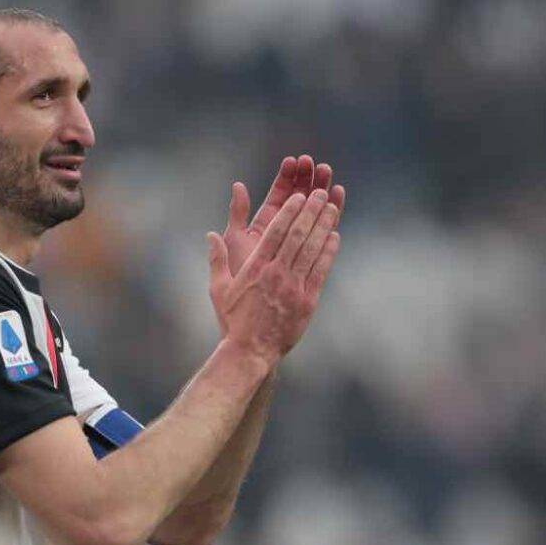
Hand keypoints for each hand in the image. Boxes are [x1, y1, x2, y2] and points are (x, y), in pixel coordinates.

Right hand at [207, 189, 340, 364]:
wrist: (250, 351)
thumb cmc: (233, 320)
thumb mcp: (219, 289)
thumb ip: (217, 260)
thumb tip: (211, 235)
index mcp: (256, 268)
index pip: (276, 232)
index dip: (290, 211)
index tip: (299, 196)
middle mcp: (276, 274)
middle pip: (297, 235)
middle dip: (310, 212)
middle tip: (320, 193)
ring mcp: (294, 287)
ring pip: (312, 250)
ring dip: (323, 226)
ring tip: (331, 208)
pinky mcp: (307, 301)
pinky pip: (320, 271)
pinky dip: (328, 252)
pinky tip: (334, 236)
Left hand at [223, 155, 344, 275]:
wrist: (255, 312)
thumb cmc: (241, 275)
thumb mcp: (236, 240)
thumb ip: (238, 213)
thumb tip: (238, 185)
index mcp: (265, 225)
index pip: (278, 194)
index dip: (286, 177)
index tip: (293, 161)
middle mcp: (284, 232)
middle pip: (299, 199)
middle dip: (307, 179)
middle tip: (317, 164)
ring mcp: (299, 243)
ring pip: (314, 212)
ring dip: (322, 191)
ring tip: (328, 173)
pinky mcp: (312, 256)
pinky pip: (324, 231)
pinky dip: (331, 215)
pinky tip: (337, 198)